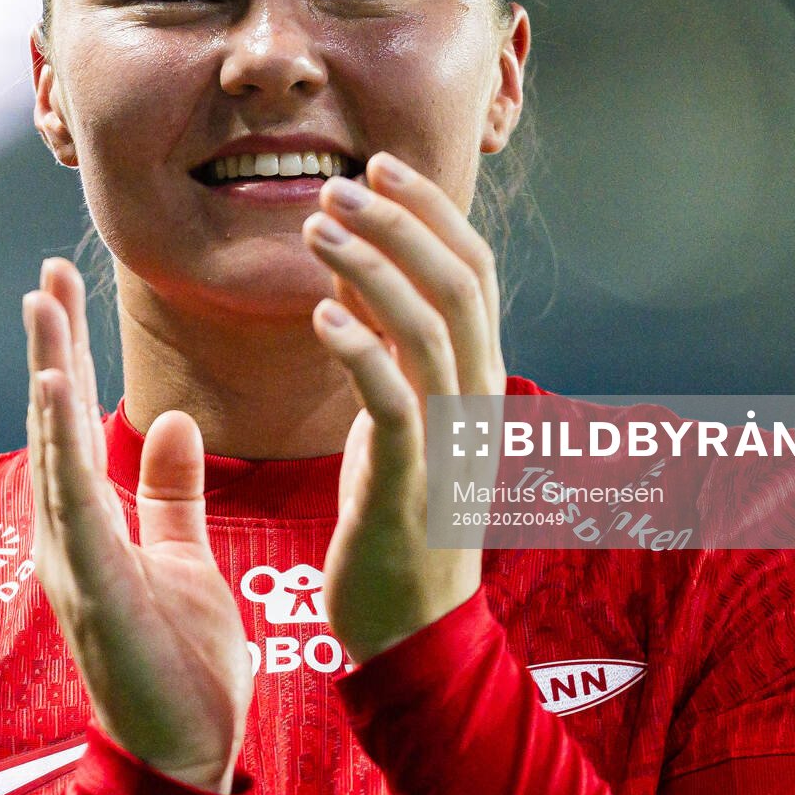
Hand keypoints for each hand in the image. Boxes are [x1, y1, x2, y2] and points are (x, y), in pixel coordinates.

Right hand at [24, 258, 253, 792]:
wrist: (184, 757)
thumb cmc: (179, 665)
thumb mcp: (183, 560)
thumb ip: (169, 494)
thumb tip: (172, 421)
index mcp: (89, 528)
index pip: (74, 424)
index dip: (68, 355)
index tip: (64, 289)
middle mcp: (67, 537)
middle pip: (52, 426)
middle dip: (50, 348)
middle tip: (46, 275)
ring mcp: (71, 563)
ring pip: (52, 452)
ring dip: (45, 376)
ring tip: (42, 307)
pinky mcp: (91, 588)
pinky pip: (73, 504)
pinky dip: (58, 443)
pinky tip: (53, 388)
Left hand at [301, 151, 505, 664]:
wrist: (413, 630)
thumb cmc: (399, 518)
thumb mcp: (397, 418)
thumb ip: (385, 346)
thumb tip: (349, 272)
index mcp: (477, 379)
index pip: (473, 270)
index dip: (431, 210)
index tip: (379, 164)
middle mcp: (477, 400)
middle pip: (460, 283)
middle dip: (402, 221)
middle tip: (343, 180)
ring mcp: (451, 441)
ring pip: (429, 329)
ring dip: (372, 267)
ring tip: (317, 226)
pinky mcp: (412, 482)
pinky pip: (393, 401)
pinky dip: (360, 350)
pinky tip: (318, 315)